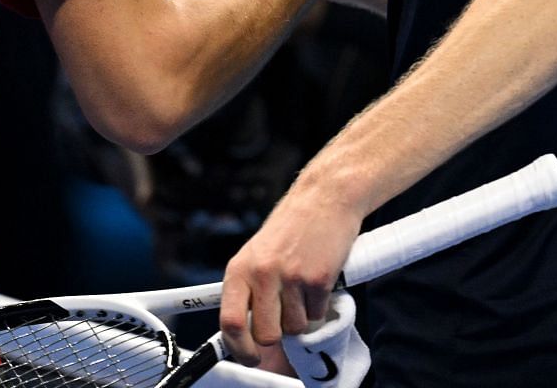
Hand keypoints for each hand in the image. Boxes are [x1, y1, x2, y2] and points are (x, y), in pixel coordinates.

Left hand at [219, 177, 362, 366]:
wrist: (325, 198)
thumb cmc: (291, 227)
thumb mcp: (257, 255)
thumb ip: (250, 290)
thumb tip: (245, 332)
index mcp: (240, 268)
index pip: (231, 321)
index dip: (239, 348)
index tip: (250, 357)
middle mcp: (263, 273)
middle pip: (267, 334)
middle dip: (278, 332)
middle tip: (285, 314)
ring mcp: (292, 277)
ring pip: (296, 327)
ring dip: (302, 315)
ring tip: (302, 285)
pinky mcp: (319, 279)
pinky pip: (318, 314)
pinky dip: (320, 304)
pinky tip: (318, 278)